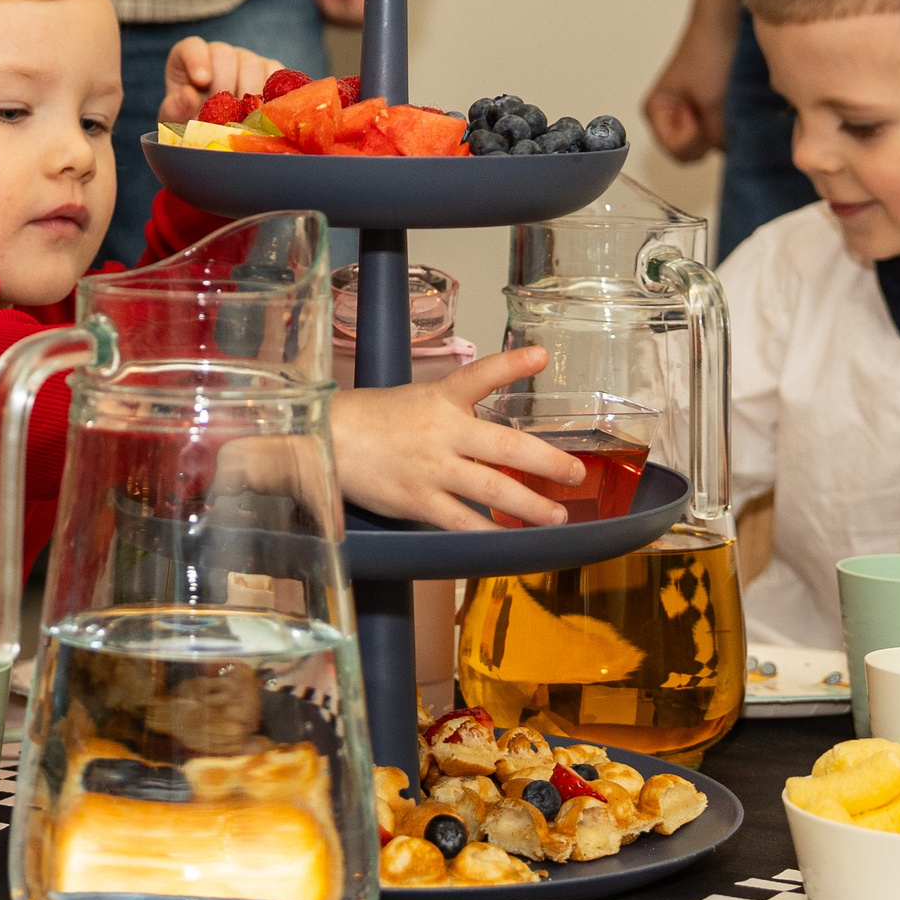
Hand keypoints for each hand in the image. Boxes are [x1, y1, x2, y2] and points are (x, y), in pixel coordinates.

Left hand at [162, 37, 286, 124]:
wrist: (216, 131)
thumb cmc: (191, 119)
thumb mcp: (176, 117)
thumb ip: (176, 107)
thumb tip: (189, 96)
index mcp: (190, 57)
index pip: (193, 47)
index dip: (197, 60)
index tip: (201, 81)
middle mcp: (220, 53)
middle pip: (224, 56)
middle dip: (223, 87)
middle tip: (222, 114)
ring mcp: (247, 59)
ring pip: (252, 65)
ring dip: (247, 95)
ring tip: (241, 120)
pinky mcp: (270, 70)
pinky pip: (275, 75)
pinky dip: (270, 95)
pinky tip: (264, 114)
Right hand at [331, 346, 584, 529]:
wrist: (324, 443)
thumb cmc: (370, 422)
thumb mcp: (415, 400)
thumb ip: (454, 414)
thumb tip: (492, 438)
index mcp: (440, 398)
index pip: (479, 375)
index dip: (511, 365)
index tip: (539, 357)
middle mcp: (441, 431)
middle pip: (505, 444)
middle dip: (547, 461)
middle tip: (576, 474)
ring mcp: (431, 468)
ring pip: (491, 488)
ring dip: (530, 505)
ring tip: (556, 517)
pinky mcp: (417, 500)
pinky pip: (462, 521)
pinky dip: (490, 533)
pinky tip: (511, 542)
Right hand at [644, 10, 737, 163]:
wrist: (726, 20)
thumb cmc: (709, 52)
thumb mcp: (712, 100)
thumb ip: (718, 135)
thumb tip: (736, 159)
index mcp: (656, 112)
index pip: (678, 152)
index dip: (695, 140)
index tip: (703, 115)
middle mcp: (670, 117)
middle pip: (692, 151)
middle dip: (709, 136)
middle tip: (718, 108)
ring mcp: (691, 112)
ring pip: (710, 141)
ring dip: (723, 128)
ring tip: (728, 103)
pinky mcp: (710, 107)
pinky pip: (720, 129)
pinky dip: (730, 122)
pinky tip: (735, 103)